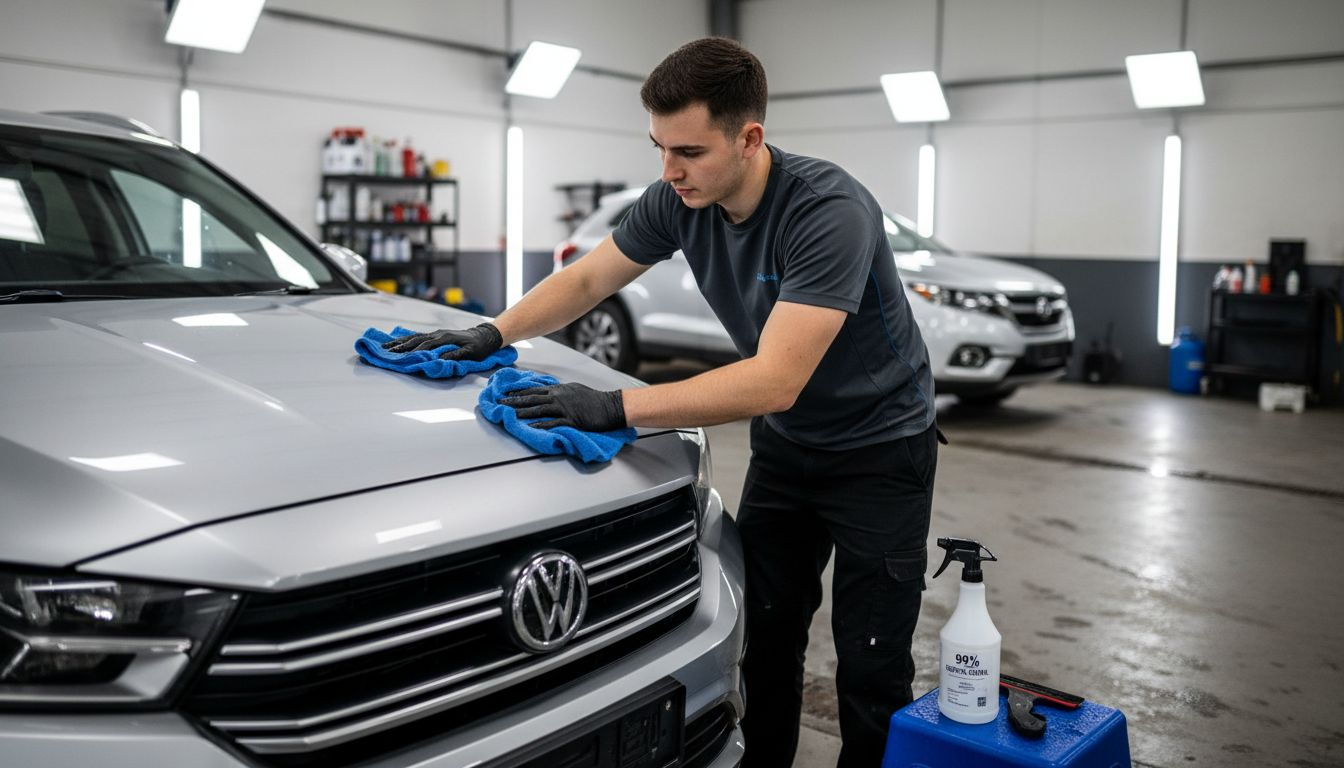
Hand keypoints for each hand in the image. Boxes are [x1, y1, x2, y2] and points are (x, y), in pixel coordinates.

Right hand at [382, 323, 501, 360]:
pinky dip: (406, 339)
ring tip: (386, 347)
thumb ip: (457, 355)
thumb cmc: (478, 346)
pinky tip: (397, 342)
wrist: (484, 335)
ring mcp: (436, 334)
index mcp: (445, 338)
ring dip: (400, 342)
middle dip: (401, 346)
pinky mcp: (436, 335)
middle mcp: (438, 334)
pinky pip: (418, 337)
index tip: (402, 357)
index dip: (414, 352)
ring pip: (414, 337)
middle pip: (415, 340)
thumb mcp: (471, 352)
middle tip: (387, 353)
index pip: (426, 345)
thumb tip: (442, 358)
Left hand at [501, 383, 626, 431]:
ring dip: (523, 412)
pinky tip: (530, 427)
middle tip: (500, 403)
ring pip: (539, 410)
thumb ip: (560, 391)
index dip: (518, 392)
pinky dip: (541, 425)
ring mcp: (565, 408)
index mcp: (559, 389)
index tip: (506, 393)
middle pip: (532, 399)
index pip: (534, 390)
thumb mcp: (574, 389)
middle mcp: (559, 397)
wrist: (610, 406)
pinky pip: (553, 423)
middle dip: (514, 401)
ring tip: (509, 414)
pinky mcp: (571, 420)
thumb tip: (549, 392)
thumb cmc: (594, 399)